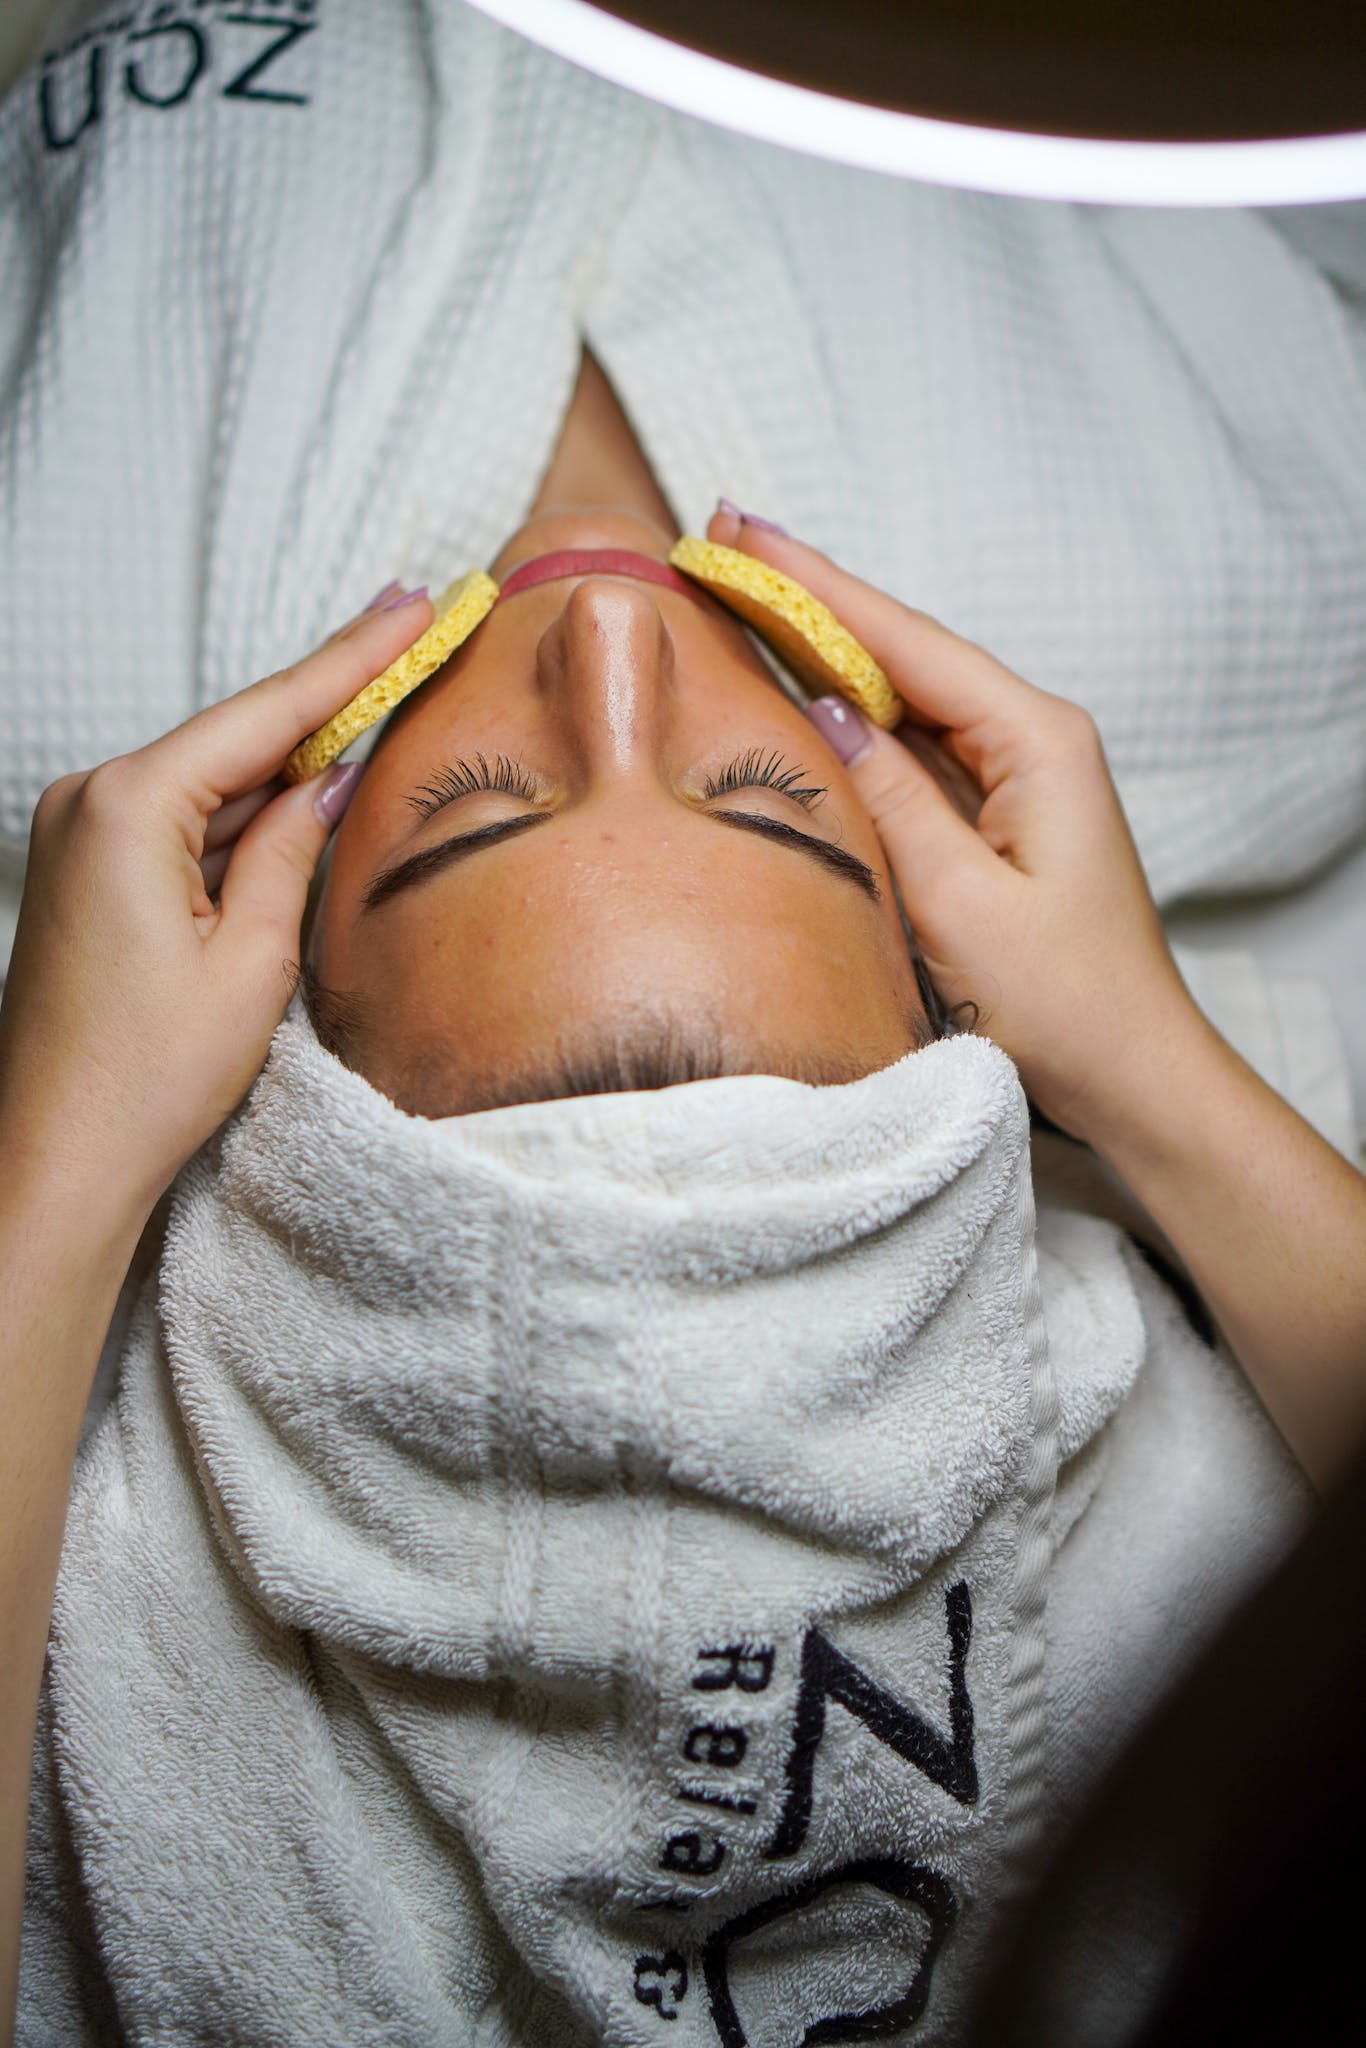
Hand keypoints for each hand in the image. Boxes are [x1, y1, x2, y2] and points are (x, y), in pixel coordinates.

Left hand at [0, 591, 432, 1226]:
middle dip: (329, 696)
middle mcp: (89, 802)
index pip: (266, 714)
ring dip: (292, 760)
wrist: (57, 1159)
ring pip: (213, 781)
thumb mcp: (252, 960)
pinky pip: (183, 822)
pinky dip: (246, 813)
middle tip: (411, 629)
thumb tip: (328, 778)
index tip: (412, 603)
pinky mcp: (85, 873)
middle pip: (237, 736)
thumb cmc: (145, 1078)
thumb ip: (291, 850)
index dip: (353, 659)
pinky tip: (308, 791)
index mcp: (128, 808)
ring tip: (382, 706)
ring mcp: (79, 835)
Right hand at [707, 507, 1192, 1142]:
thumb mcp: (956, 903)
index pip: (905, 643)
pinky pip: (913, 751)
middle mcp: (1032, 740)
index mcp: (1036, 740)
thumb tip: (824, 709)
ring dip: (826, 651)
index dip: (816, 586)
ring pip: (904, 698)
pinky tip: (802, 692)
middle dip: (812, 599)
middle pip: (903, 653)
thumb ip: (888, 797)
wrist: (1133, 1078)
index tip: (742, 534)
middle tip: (725, 541)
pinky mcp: (997, 819)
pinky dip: (853, 718)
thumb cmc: (1061, 1003)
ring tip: (746, 597)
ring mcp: (1016, 778)